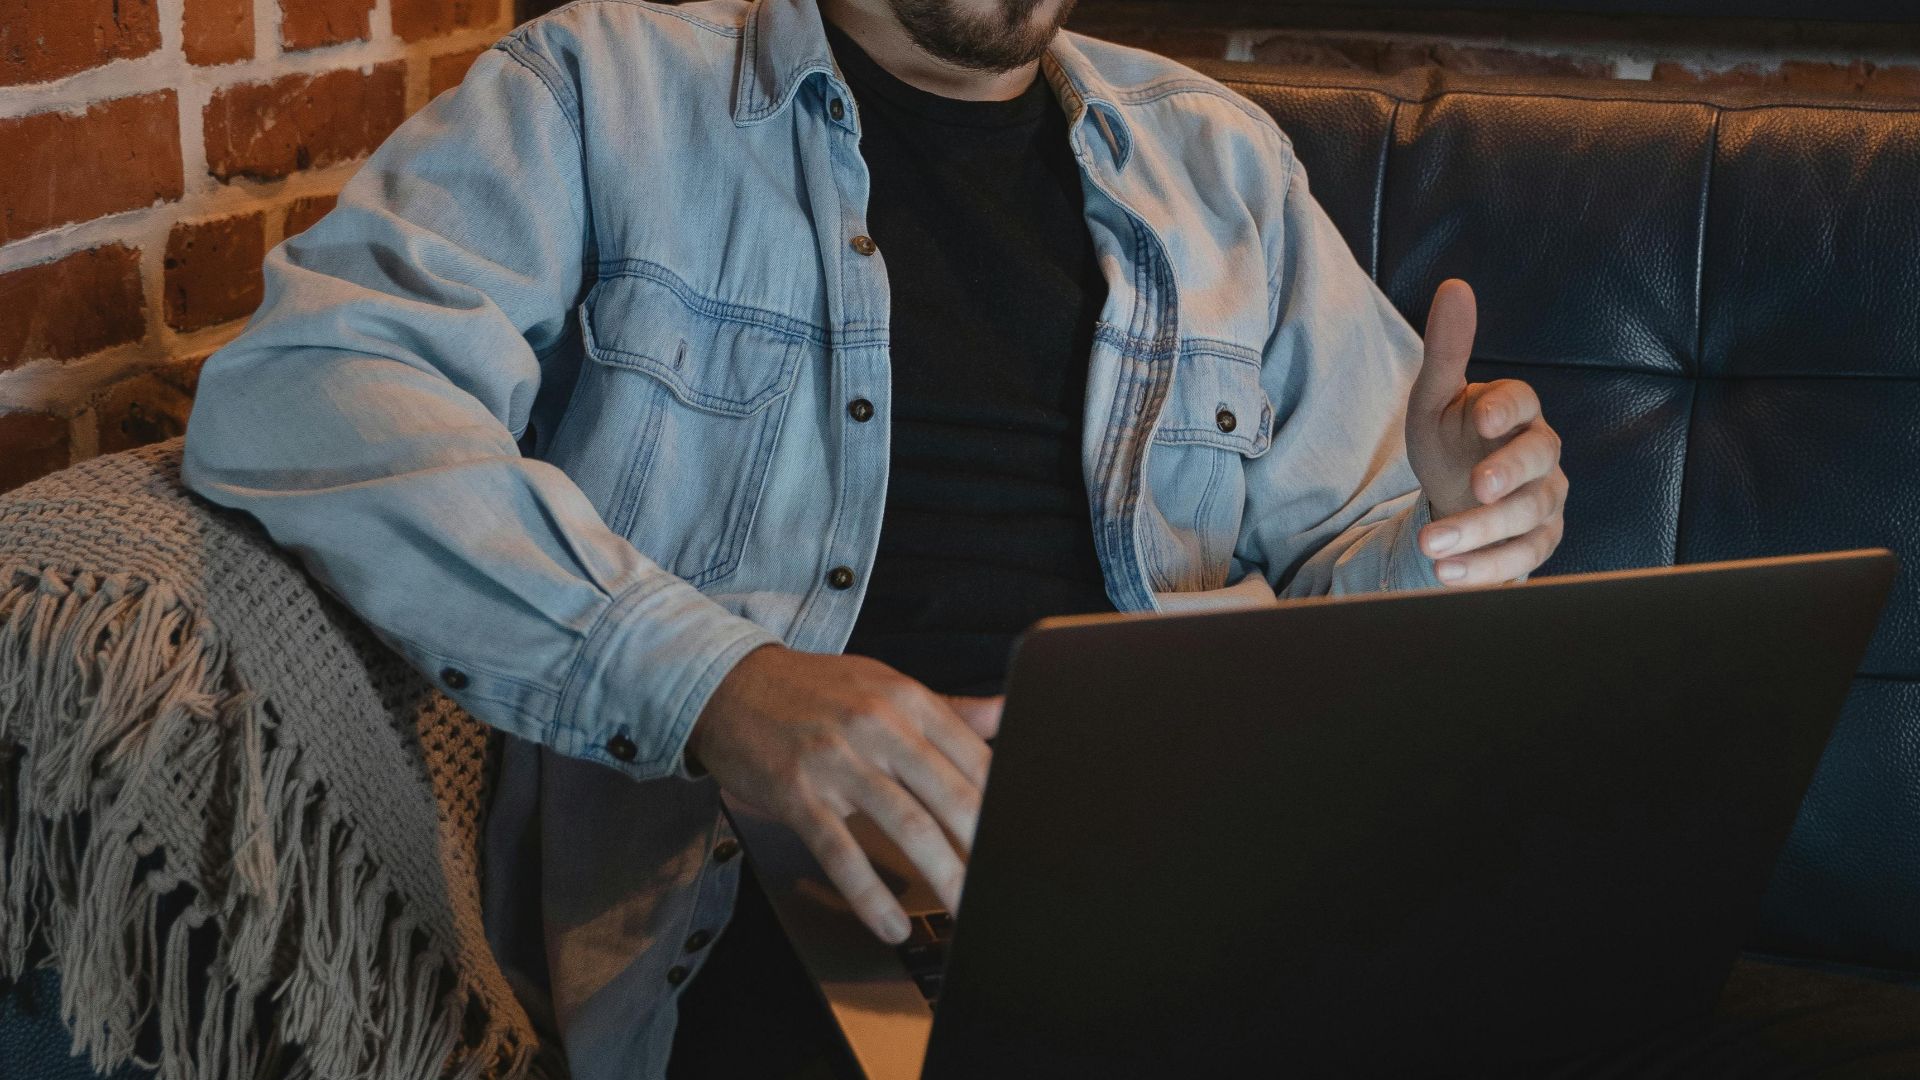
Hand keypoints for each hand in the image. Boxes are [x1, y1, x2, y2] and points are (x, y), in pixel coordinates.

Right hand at [688, 644, 1003, 942]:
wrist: (727, 683)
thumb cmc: (812, 689)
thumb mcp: (883, 684)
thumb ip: (946, 708)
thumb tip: (1005, 711)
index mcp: (906, 699)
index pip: (973, 756)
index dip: (1002, 802)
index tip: (1020, 837)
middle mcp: (878, 726)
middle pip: (950, 794)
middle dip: (984, 846)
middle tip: (1006, 884)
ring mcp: (837, 760)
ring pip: (906, 826)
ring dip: (941, 875)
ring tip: (963, 910)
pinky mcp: (798, 794)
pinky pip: (842, 852)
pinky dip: (869, 894)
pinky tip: (891, 923)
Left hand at [1405, 279, 1568, 585]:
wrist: (1455, 499)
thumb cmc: (1451, 442)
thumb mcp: (1436, 400)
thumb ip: (1448, 351)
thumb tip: (1455, 286)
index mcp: (1517, 412)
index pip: (1524, 402)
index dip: (1506, 407)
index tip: (1481, 415)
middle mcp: (1540, 455)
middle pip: (1537, 461)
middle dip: (1508, 474)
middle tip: (1475, 486)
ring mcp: (1544, 500)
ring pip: (1528, 516)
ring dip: (1481, 533)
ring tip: (1434, 546)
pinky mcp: (1538, 541)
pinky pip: (1522, 556)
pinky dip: (1486, 568)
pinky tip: (1448, 574)